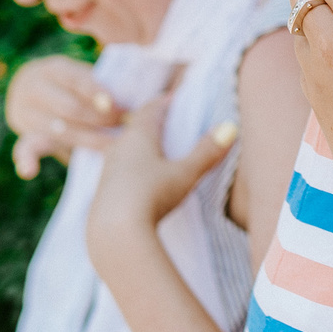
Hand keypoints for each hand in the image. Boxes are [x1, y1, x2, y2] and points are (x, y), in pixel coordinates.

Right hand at [5, 55, 122, 179]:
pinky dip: (27, 160)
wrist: (37, 92)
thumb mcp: (86, 76)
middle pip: (69, 108)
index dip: (99, 94)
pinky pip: (24, 148)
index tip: (122, 107)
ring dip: (88, 140)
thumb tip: (139, 101)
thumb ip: (105, 84)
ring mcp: (24, 111)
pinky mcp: (24, 134)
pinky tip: (30, 171)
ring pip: (59, 130)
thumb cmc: (76, 86)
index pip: (77, 80)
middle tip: (125, 127)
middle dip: (100, 119)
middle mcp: (33, 87)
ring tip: (115, 147)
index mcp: (54, 69)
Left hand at [85, 91, 236, 271]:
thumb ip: (206, 152)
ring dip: (138, 149)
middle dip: (150, 125)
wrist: (115, 232)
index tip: (172, 98)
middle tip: (165, 124)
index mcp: (138, 136)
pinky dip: (131, 170)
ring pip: (123, 151)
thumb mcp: (185, 173)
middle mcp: (118, 148)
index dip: (163, 103)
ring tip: (154, 154)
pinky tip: (140, 183)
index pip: (150, 110)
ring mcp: (107, 171)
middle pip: (134, 129)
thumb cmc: (152, 195)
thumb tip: (230, 127)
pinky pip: (119, 172)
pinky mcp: (103, 193)